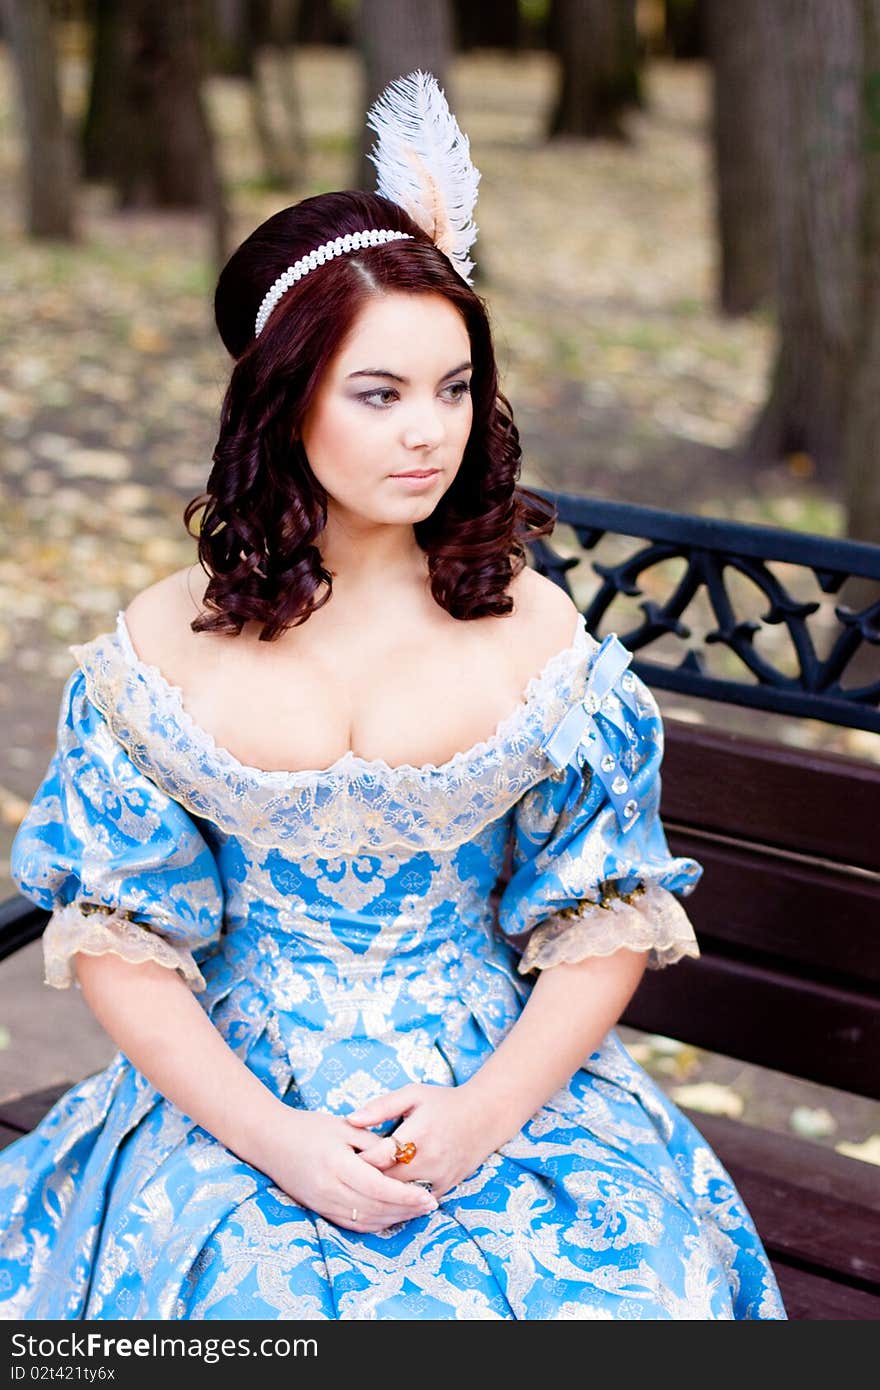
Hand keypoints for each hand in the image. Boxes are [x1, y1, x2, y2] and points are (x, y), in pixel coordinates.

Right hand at [255, 1106, 438, 1233]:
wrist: (270, 1140)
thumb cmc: (309, 1127)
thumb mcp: (344, 1127)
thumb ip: (373, 1143)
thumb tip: (400, 1155)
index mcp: (337, 1164)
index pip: (378, 1187)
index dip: (405, 1196)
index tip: (427, 1197)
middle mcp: (329, 1189)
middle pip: (375, 1207)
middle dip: (405, 1209)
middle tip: (430, 1205)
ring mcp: (323, 1203)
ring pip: (365, 1219)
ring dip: (393, 1218)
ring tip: (416, 1211)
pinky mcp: (319, 1210)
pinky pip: (352, 1223)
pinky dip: (375, 1222)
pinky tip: (391, 1215)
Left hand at [347, 1083, 500, 1198]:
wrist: (485, 1116)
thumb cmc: (443, 1102)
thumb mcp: (412, 1095)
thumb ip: (380, 1107)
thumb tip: (350, 1120)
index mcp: (418, 1134)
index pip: (378, 1158)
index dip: (357, 1161)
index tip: (342, 1158)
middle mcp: (429, 1160)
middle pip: (386, 1182)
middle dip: (364, 1181)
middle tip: (344, 1177)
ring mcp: (439, 1178)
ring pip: (400, 1197)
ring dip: (380, 1194)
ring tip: (360, 1188)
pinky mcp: (445, 1188)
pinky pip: (416, 1203)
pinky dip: (400, 1202)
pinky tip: (384, 1198)